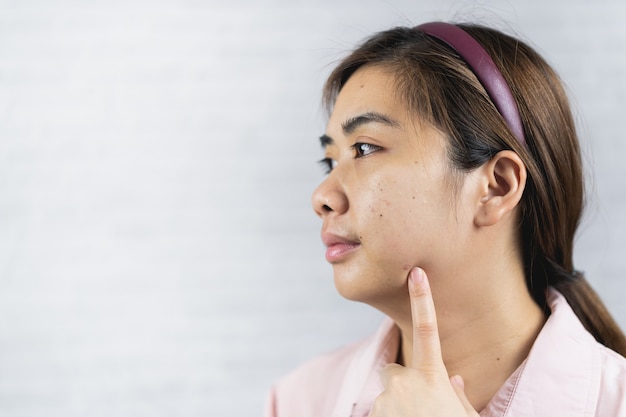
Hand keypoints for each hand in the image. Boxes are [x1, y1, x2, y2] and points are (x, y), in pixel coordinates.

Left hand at [370, 267, 479, 416]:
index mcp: (433, 378)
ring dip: (397, 409)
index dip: (423, 299)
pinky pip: (378, 414)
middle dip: (404, 386)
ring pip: (387, 398)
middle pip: (397, 372)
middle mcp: (405, 383)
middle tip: (423, 410)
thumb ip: (456, 398)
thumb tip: (454, 382)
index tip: (417, 273)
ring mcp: (385, 401)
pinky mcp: (372, 416)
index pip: (428, 329)